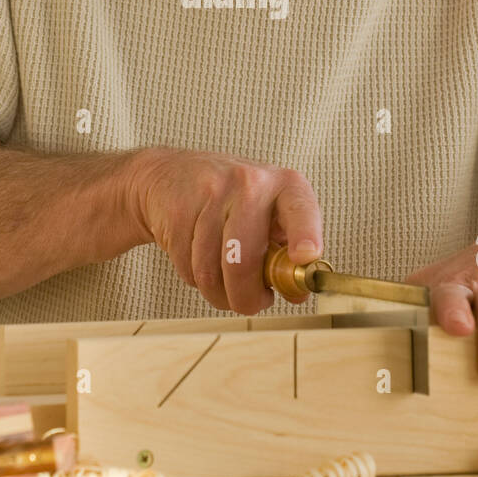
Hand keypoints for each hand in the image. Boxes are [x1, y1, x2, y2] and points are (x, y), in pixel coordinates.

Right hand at [129, 147, 323, 313]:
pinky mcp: (178, 209)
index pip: (301, 209)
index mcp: (285, 185)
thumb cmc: (232, 202)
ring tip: (223, 284)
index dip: (305, 234)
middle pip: (244, 259)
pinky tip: (198, 261)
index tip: (305, 257)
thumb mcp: (269, 215)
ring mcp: (211, 193)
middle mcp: (250, 183)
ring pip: (210, 271)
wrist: (172, 173)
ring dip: (217, 293)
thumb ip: (285, 253)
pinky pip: (187, 267)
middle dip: (246, 298)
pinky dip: (194, 279)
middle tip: (249, 303)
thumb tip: (297, 292)